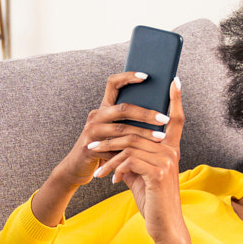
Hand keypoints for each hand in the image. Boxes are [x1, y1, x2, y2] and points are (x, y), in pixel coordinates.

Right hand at [33, 71, 175, 225]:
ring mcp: (91, 130)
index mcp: (104, 107)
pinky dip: (130, 152)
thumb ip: (129, 122)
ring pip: (122, 129)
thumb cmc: (104, 149)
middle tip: (165, 118)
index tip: (146, 76)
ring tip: (161, 138)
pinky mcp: (89, 146)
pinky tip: (145, 155)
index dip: (128, 76)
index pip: (113, 83)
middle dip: (146, 114)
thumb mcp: (115, 132)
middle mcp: (96, 115)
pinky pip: (114, 147)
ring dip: (144, 134)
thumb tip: (160, 114)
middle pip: (123, 108)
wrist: (77, 167)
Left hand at [90, 77, 189, 243]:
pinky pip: (129, 160)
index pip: (177, 118)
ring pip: (130, 145)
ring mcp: (167, 160)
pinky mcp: (158, 172)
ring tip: (93, 165)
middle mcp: (172, 151)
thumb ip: (132, 160)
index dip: (176, 98)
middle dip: (110, 139)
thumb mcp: (142, 177)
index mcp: (171, 149)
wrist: (164, 226)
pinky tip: (108, 180)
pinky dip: (114, 168)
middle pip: (138, 131)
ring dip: (107, 155)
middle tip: (90, 146)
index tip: (174, 80)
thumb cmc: (154, 202)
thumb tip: (117, 152)